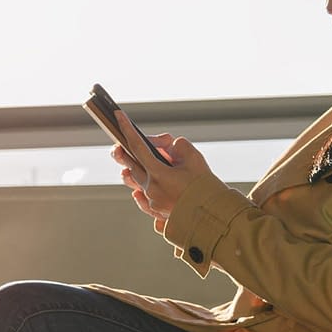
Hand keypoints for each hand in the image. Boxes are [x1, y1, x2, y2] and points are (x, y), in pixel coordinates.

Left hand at [110, 109, 212, 227]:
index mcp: (158, 174)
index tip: (118, 116)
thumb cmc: (205, 187)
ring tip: (126, 164)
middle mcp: (151, 189)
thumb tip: (170, 146)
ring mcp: (152, 202)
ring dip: (132, 170)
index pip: (138, 147)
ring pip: (136, 182)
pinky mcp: (157, 212)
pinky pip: (142, 199)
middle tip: (118, 143)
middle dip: (125, 152)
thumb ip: (179, 146)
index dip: (127, 129)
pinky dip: (139, 189)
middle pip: (132, 165)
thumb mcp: (195, 159)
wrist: (213, 215)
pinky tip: (137, 188)